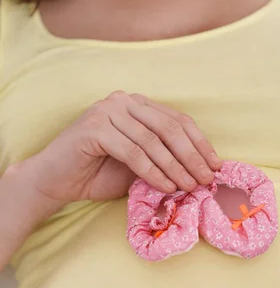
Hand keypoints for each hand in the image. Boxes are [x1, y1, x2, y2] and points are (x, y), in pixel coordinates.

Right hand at [22, 91, 220, 204]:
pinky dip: (153, 171)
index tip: (216, 165)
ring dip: (175, 166)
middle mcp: (123, 101)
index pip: (177, 120)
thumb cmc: (98, 173)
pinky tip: (166, 186)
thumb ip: (164, 160)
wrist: (55, 181)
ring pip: (152, 140)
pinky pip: (133, 151)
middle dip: (192, 155)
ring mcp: (107, 111)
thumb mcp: (140, 165)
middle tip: (206, 178)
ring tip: (189, 186)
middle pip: (169, 127)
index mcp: (137, 105)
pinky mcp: (94, 128)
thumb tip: (201, 170)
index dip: (200, 143)